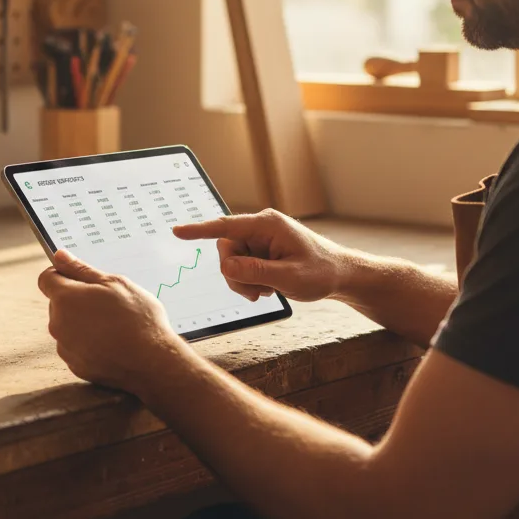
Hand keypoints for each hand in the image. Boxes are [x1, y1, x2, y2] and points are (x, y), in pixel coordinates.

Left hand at [38, 250, 185, 392]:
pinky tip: (112, 342)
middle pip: (58, 303)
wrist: (153, 361)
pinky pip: (77, 347)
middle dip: (76, 299)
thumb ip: (82, 269)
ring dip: (83, 322)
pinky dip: (89, 343)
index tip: (81, 277)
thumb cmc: (137, 318)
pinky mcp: (76, 366)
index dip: (62, 273)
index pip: (47, 278)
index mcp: (65, 299)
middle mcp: (58, 324)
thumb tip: (60, 256)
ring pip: (68, 326)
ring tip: (113, 324)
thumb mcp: (114, 283)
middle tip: (107, 301)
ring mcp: (66, 348)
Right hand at [173, 209, 347, 303]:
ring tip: (266, 291)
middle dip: (234, 274)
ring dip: (243, 280)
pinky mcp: (262, 250)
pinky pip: (242, 265)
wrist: (341, 275)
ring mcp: (261, 239)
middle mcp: (261, 227)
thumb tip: (225, 267)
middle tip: (255, 293)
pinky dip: (249, 280)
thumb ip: (255, 271)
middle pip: (227, 249)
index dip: (200, 230)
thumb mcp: (288, 276)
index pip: (226, 226)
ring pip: (232, 260)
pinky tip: (268, 287)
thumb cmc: (320, 272)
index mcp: (268, 225)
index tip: (178, 231)